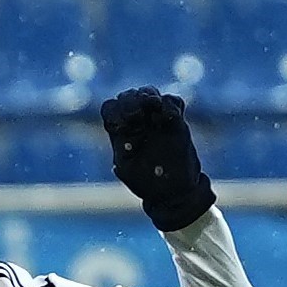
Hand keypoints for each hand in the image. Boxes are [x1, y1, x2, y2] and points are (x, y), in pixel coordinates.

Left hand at [100, 88, 216, 232]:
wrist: (175, 192)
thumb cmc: (148, 185)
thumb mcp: (129, 172)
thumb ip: (123, 153)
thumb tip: (124, 139)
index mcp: (121, 132)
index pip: (111, 108)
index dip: (115, 110)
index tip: (123, 124)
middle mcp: (137, 123)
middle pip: (128, 96)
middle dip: (131, 100)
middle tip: (137, 115)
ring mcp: (156, 120)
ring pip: (150, 93)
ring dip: (150, 95)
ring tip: (154, 105)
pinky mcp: (176, 122)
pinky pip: (173, 101)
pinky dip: (171, 104)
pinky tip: (171, 116)